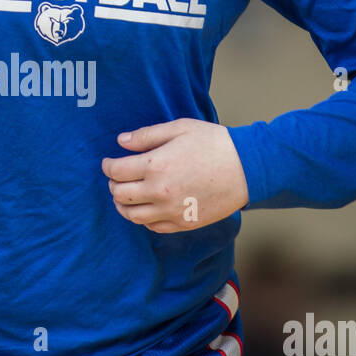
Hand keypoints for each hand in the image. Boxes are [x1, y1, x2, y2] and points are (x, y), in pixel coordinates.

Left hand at [101, 119, 248, 232]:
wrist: (248, 168)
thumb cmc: (215, 143)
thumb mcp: (179, 128)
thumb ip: (147, 135)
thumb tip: (121, 142)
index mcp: (156, 165)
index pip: (116, 171)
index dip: (107, 166)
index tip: (108, 163)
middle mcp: (159, 192)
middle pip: (120, 195)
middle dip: (113, 185)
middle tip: (116, 178)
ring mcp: (171, 211)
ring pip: (132, 215)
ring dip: (123, 206)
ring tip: (125, 196)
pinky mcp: (183, 223)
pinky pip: (153, 226)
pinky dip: (143, 218)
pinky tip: (146, 208)